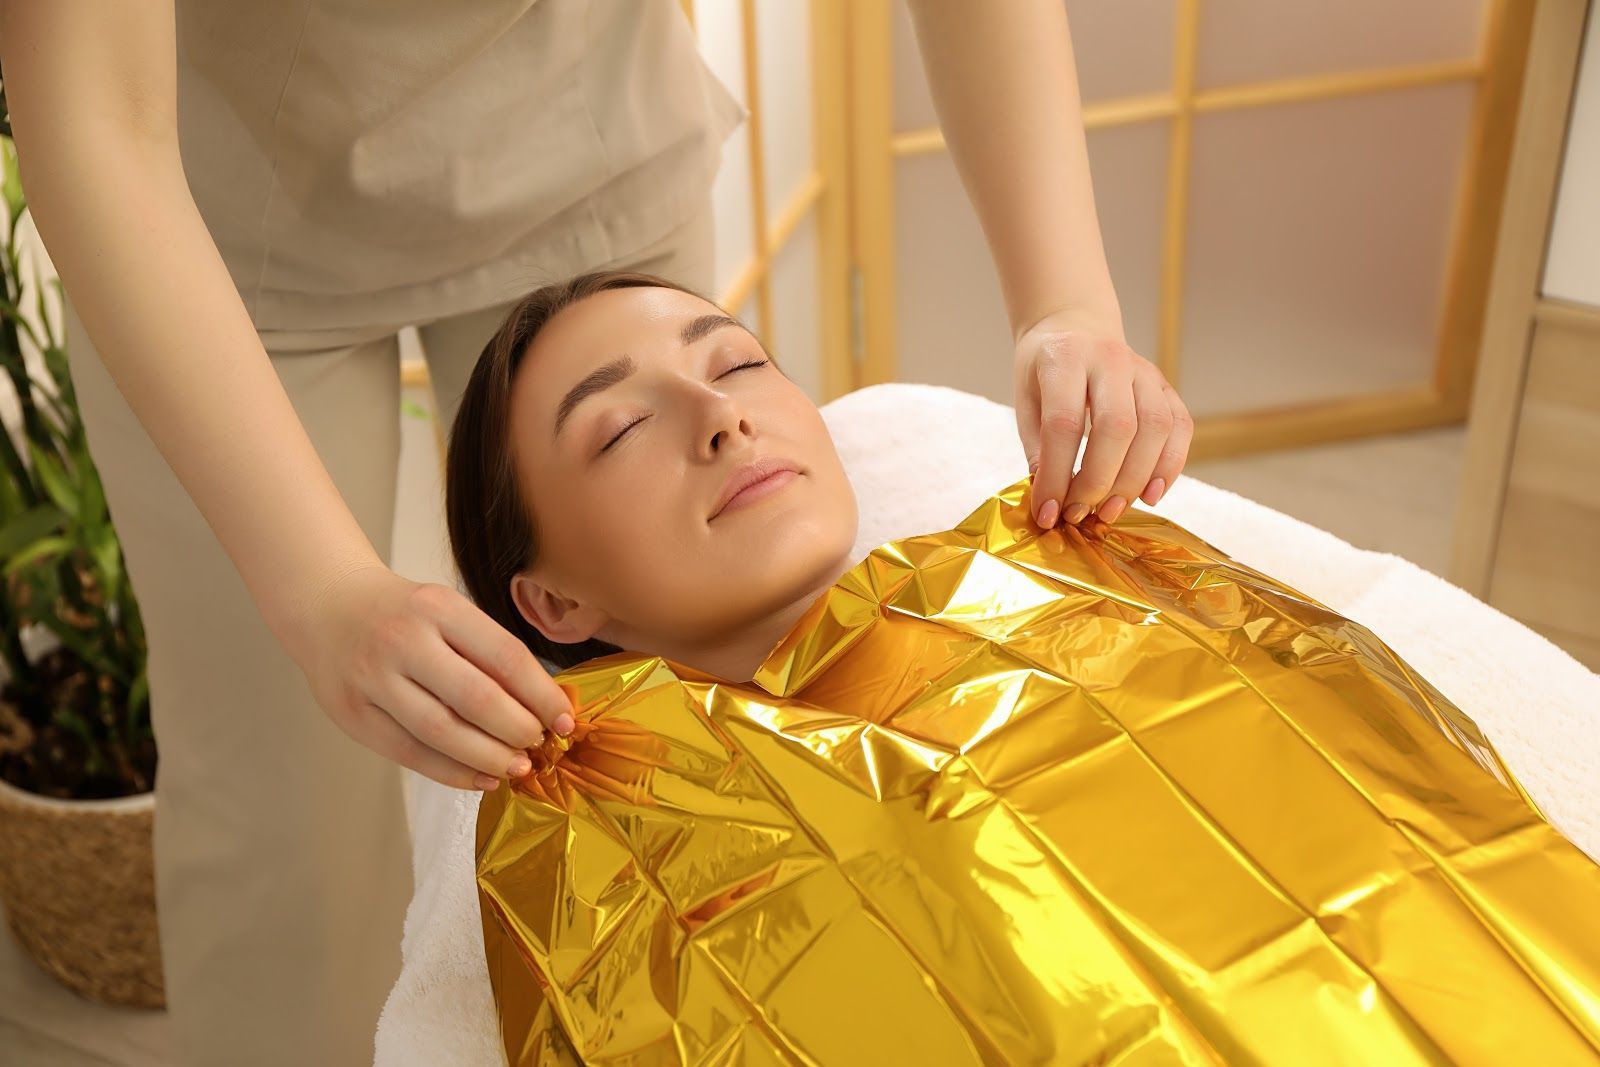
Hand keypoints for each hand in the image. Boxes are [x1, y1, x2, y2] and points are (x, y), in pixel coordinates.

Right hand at [276, 560, 574, 791]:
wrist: (326, 605)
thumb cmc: (403, 614)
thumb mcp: (448, 611)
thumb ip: (489, 652)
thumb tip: (544, 706)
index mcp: (439, 608)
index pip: (505, 657)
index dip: (541, 695)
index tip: (565, 720)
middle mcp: (403, 641)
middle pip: (476, 699)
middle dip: (518, 729)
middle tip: (540, 745)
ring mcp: (373, 679)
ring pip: (441, 732)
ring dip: (488, 757)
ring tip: (517, 766)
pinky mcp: (353, 714)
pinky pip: (409, 752)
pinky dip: (451, 771)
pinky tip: (481, 778)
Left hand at [1013, 307, 1193, 527]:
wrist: (1075, 327)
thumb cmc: (1044, 369)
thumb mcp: (1026, 400)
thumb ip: (1037, 447)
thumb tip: (1050, 500)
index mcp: (1065, 358)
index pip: (1064, 423)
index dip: (1057, 474)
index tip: (1047, 511)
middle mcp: (1111, 359)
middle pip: (1117, 427)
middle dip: (1098, 481)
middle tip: (1078, 514)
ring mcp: (1144, 371)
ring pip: (1154, 428)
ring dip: (1133, 480)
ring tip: (1108, 511)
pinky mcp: (1165, 386)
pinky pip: (1180, 427)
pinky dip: (1170, 466)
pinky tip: (1150, 495)